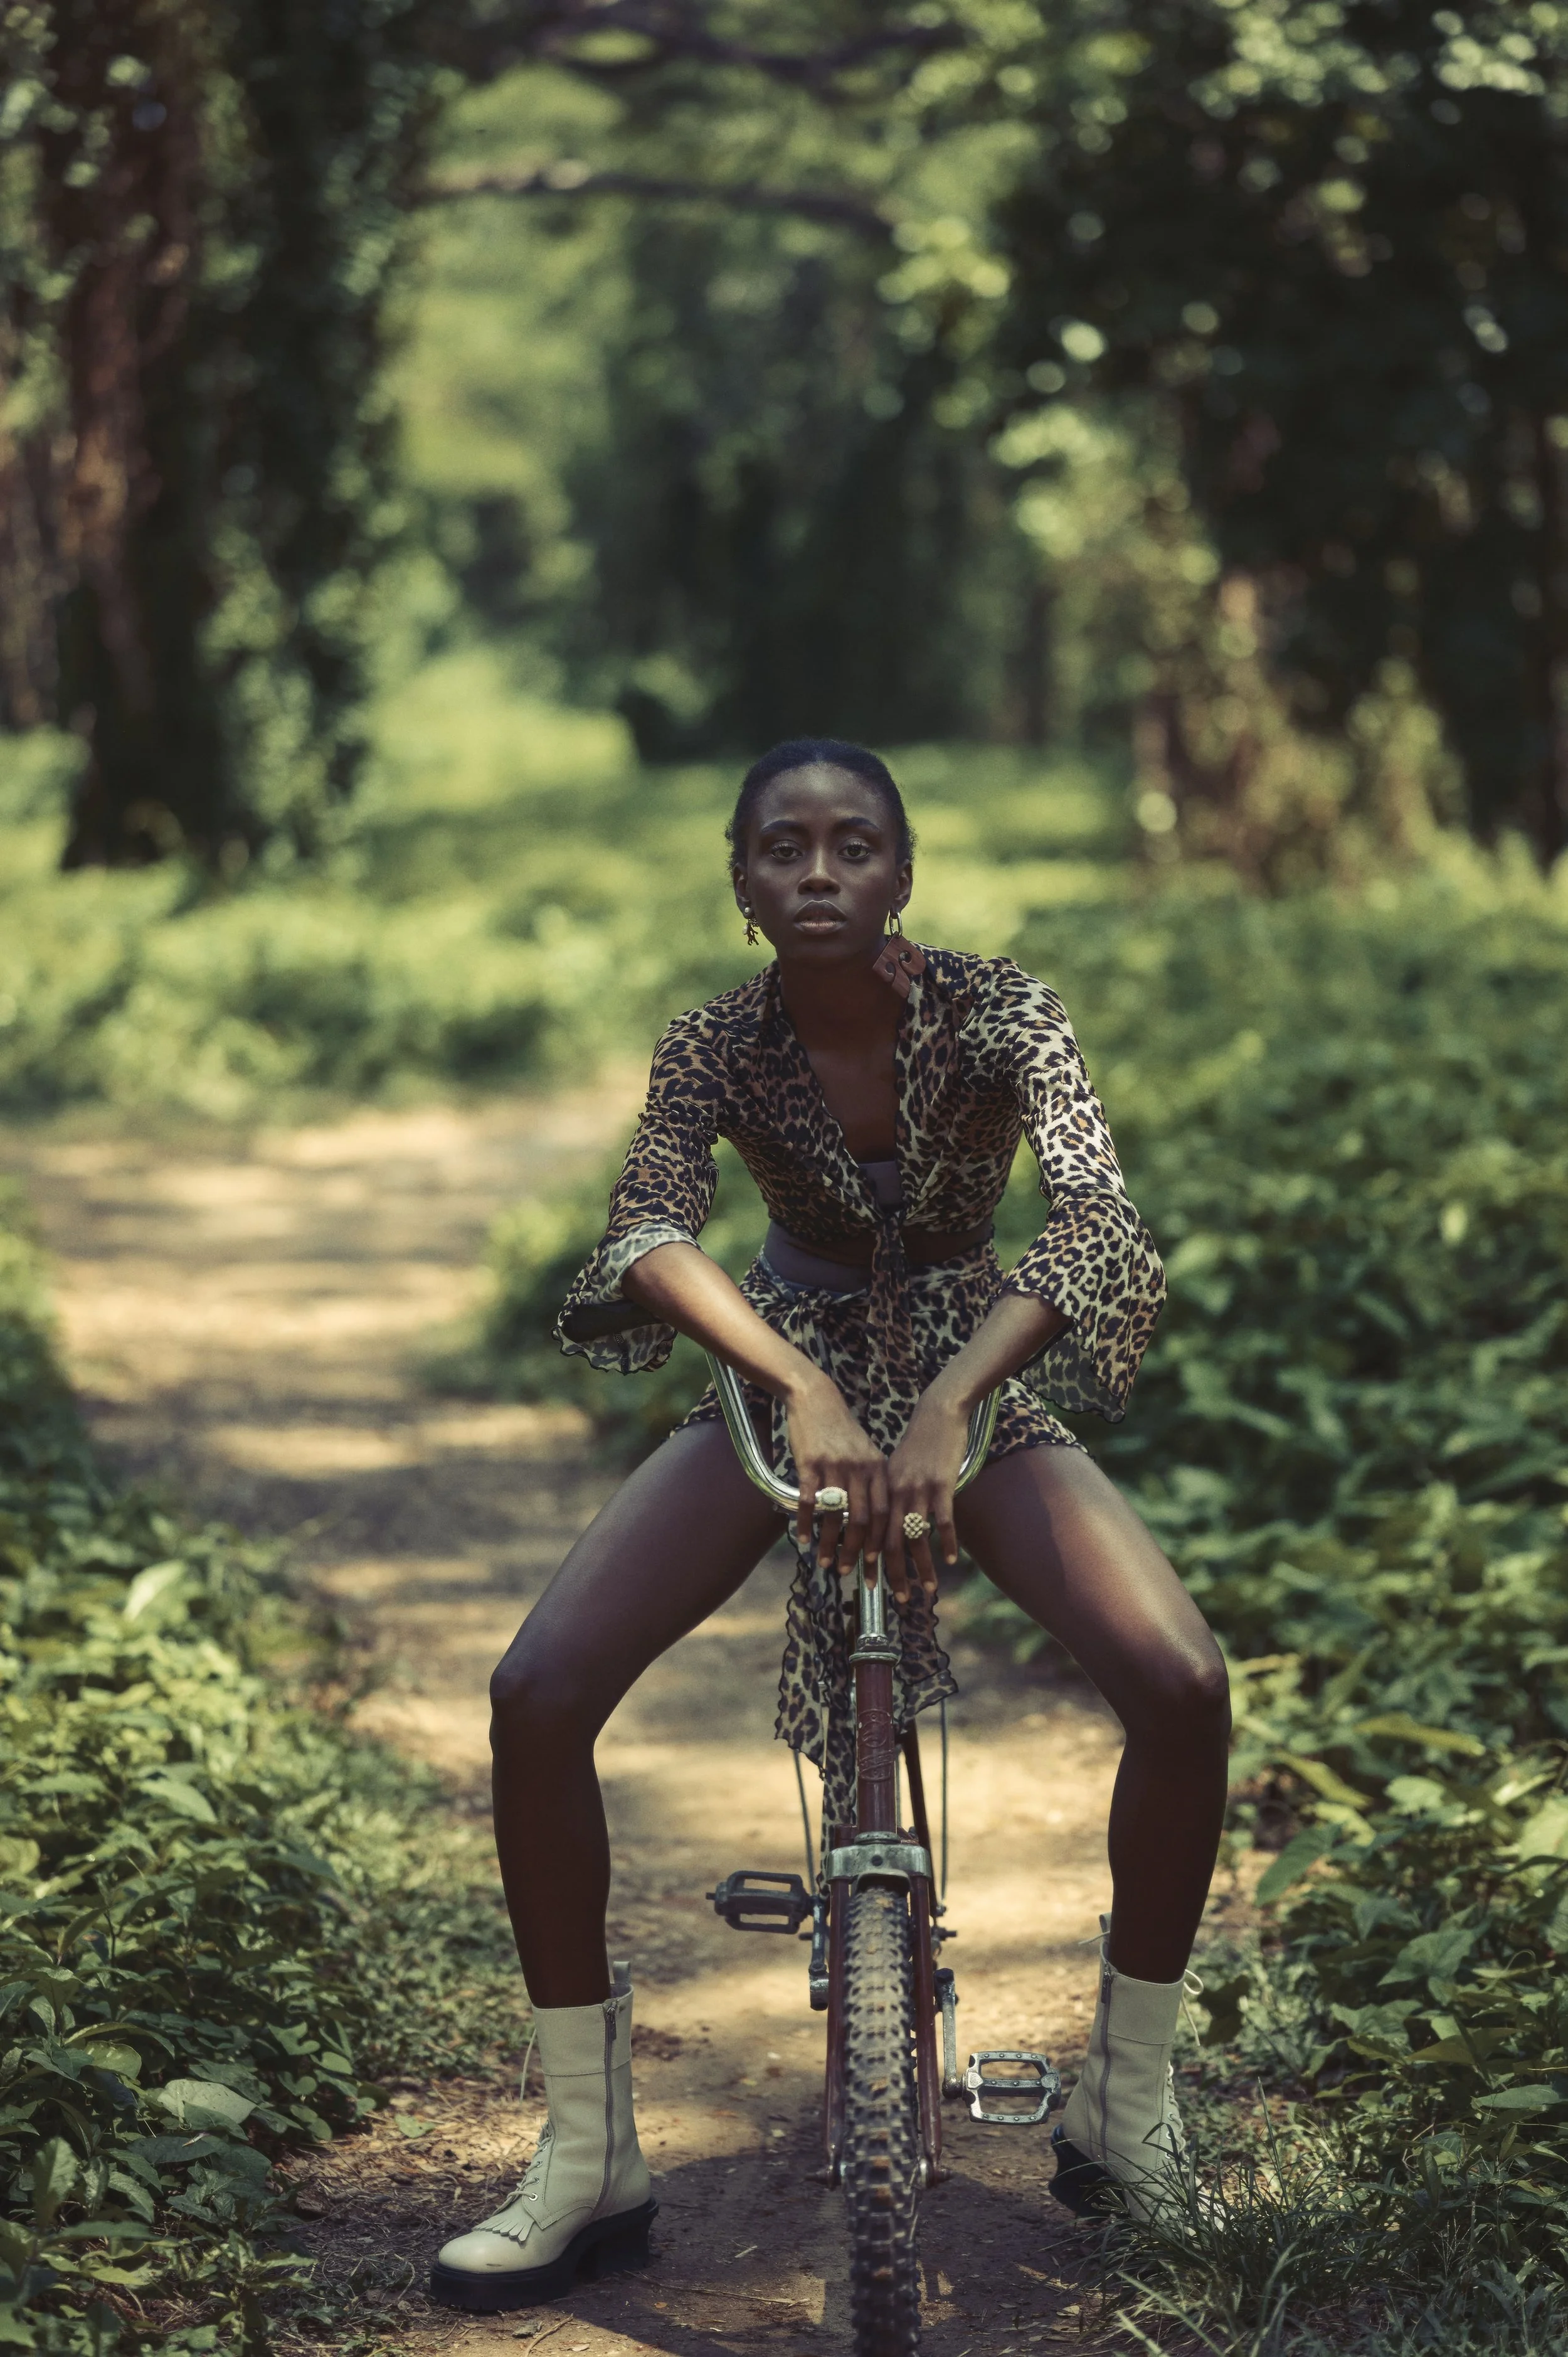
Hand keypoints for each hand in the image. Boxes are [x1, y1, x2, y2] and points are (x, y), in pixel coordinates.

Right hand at [785, 1374, 888, 1572]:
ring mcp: (835, 1467)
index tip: (877, 1565)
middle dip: (857, 1551)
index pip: (884, 1514)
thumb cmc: (840, 1430)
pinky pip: (809, 1501)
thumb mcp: (864, 1453)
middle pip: (862, 1519)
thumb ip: (871, 1482)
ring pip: (836, 1515)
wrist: (816, 1399)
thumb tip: (874, 1518)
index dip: (881, 1542)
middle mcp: (859, 1469)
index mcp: (877, 1469)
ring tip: (825, 1563)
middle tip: (850, 1572)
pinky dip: (806, 1524)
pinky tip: (802, 1539)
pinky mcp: (810, 1463)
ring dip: (830, 1543)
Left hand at [882, 1387, 966, 1604]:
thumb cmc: (916, 1443)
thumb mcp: (895, 1469)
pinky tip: (950, 1560)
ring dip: (922, 1566)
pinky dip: (947, 1542)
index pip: (869, 1533)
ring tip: (929, 1588)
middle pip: (890, 1541)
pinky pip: (943, 1520)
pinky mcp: (941, 1484)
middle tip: (897, 1598)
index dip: (867, 1560)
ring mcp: (918, 1489)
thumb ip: (890, 1496)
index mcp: (880, 1490)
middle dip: (893, 1573)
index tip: (867, 1583)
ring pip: (916, 1537)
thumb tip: (885, 1524)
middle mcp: (895, 1493)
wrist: (937, 1413)